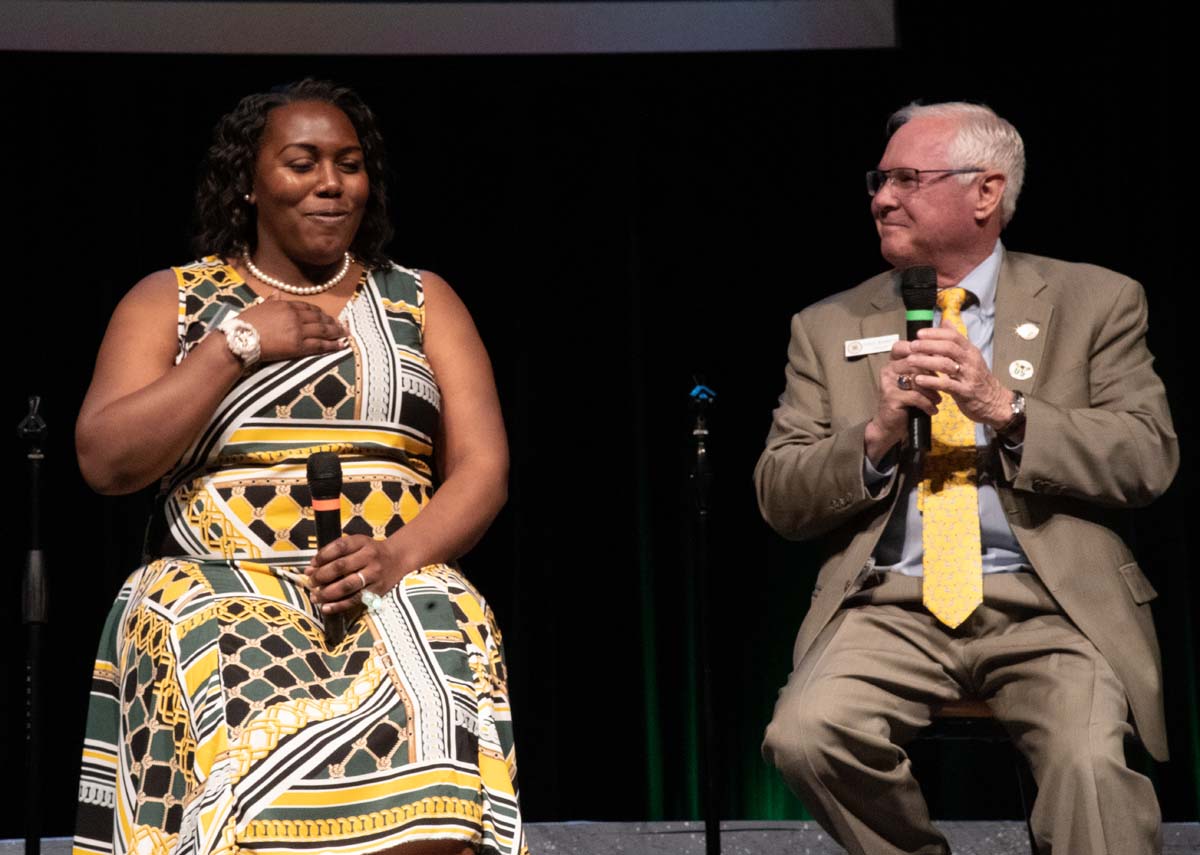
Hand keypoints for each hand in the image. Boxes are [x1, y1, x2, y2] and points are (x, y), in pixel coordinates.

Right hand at [238, 298, 347, 362]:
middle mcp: (294, 316)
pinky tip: (341, 346)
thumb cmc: (246, 323)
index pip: (308, 307)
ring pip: (323, 330)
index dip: (320, 312)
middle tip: (342, 325)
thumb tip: (276, 293)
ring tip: (345, 334)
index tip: (328, 315)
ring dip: (336, 332)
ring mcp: (297, 330)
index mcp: (285, 305)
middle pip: (319, 317)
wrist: (240, 338)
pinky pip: (319, 345)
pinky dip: (332, 345)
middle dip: (332, 321)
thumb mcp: (260, 307)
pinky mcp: (298, 346)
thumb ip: (272, 301)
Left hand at [307, 535, 407, 613]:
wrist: (398, 559)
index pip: (340, 547)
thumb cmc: (370, 551)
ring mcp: (374, 574)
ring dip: (327, 593)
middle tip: (311, 582)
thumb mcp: (356, 544)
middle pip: (341, 567)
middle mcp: (370, 557)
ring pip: (347, 585)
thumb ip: (333, 554)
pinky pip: (355, 600)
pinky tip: (326, 608)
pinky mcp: (377, 590)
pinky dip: (339, 605)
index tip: (312, 564)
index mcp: (362, 542)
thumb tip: (310, 569)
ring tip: (315, 596)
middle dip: (321, 576)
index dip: (322, 556)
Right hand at [865, 339, 943, 462]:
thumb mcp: (915, 380)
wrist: (891, 424)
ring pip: (917, 378)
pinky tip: (933, 409)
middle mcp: (888, 369)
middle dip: (934, 371)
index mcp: (893, 362)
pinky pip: (915, 396)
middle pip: (915, 361)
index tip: (941, 358)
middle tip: (946, 379)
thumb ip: (924, 366)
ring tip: (939, 398)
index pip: (906, 346)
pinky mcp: (891, 397)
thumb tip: (945, 351)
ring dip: (932, 389)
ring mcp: (888, 383)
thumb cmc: (906, 401)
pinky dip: (927, 403)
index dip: (924, 349)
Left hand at [909, 325, 1012, 428]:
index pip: (953, 336)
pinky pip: (946, 385)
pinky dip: (931, 381)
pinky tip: (918, 380)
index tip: (919, 333)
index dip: (935, 333)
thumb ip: (956, 341)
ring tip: (910, 360)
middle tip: (912, 346)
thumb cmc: (978, 379)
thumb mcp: (970, 357)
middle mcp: (970, 361)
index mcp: (970, 351)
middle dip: (928, 345)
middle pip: (948, 347)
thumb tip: (945, 321)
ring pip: (946, 364)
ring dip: (926, 362)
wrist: (994, 402)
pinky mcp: (965, 392)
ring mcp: (968, 376)